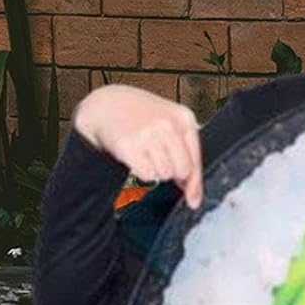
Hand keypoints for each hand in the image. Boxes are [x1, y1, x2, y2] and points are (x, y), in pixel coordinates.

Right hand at [74, 84, 204, 208]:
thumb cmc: (142, 117)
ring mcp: (149, 134)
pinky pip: (147, 175)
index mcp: (183, 118)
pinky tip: (136, 156)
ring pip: (164, 174)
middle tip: (159, 160)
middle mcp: (168, 124)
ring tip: (146, 154)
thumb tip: (193, 195)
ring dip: (156, 171)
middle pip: (182, 171)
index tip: (193, 199)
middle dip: (172, 172)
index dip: (194, 183)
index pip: (196, 160)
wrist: (108, 104)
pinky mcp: (130, 146)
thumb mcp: (170, 125)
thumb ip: (186, 154)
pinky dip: (141, 171)